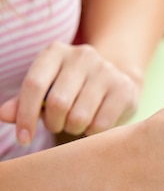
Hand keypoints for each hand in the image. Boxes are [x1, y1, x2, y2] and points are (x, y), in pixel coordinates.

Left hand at [0, 42, 140, 143]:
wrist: (118, 79)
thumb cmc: (73, 87)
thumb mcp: (48, 88)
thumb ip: (24, 102)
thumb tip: (3, 115)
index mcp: (56, 52)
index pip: (34, 84)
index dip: (25, 115)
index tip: (23, 138)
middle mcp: (83, 56)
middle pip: (58, 103)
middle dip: (54, 123)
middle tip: (57, 125)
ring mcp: (107, 71)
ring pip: (80, 116)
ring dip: (73, 129)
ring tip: (76, 123)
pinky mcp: (124, 89)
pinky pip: (101, 124)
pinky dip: (92, 132)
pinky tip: (94, 124)